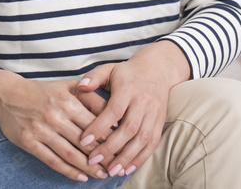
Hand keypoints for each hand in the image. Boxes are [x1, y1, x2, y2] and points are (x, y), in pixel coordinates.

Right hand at [0, 70, 112, 181]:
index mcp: (67, 101)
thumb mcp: (67, 86)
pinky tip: (81, 177)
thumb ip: (90, 97)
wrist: (6, 94)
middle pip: (85, 142)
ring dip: (88, 168)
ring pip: (70, 154)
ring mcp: (41, 130)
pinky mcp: (29, 142)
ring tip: (101, 175)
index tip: (121, 149)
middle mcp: (55, 116)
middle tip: (116, 167)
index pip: (95, 125)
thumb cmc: (41, 91)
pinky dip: (68, 171)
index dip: (110, 140)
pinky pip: (52, 160)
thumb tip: (114, 114)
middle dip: (103, 157)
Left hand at [76, 44, 188, 177]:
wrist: (157, 70)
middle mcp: (143, 102)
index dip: (99, 126)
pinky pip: (152, 144)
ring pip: (142, 139)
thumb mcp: (108, 69)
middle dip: (110, 147)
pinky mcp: (160, 123)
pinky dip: (140, 158)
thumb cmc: (127, 72)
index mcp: (128, 88)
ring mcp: (154, 114)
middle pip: (128, 129)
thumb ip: (94, 77)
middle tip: (93, 160)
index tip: (84, 141)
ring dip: (126, 157)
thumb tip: (80, 86)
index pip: (113, 111)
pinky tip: (127, 169)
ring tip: (110, 170)